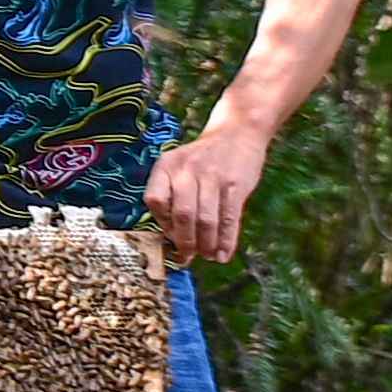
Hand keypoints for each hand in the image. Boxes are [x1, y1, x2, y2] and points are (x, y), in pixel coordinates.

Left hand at [147, 123, 267, 266]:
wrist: (237, 133)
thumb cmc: (204, 158)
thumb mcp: (178, 166)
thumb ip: (172, 195)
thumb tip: (172, 238)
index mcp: (166, 166)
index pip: (154, 200)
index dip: (161, 223)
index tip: (169, 237)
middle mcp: (187, 170)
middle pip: (181, 214)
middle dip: (185, 242)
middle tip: (187, 257)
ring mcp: (212, 177)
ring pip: (205, 220)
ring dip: (206, 245)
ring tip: (207, 256)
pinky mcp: (235, 185)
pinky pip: (228, 218)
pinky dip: (226, 241)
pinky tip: (223, 254)